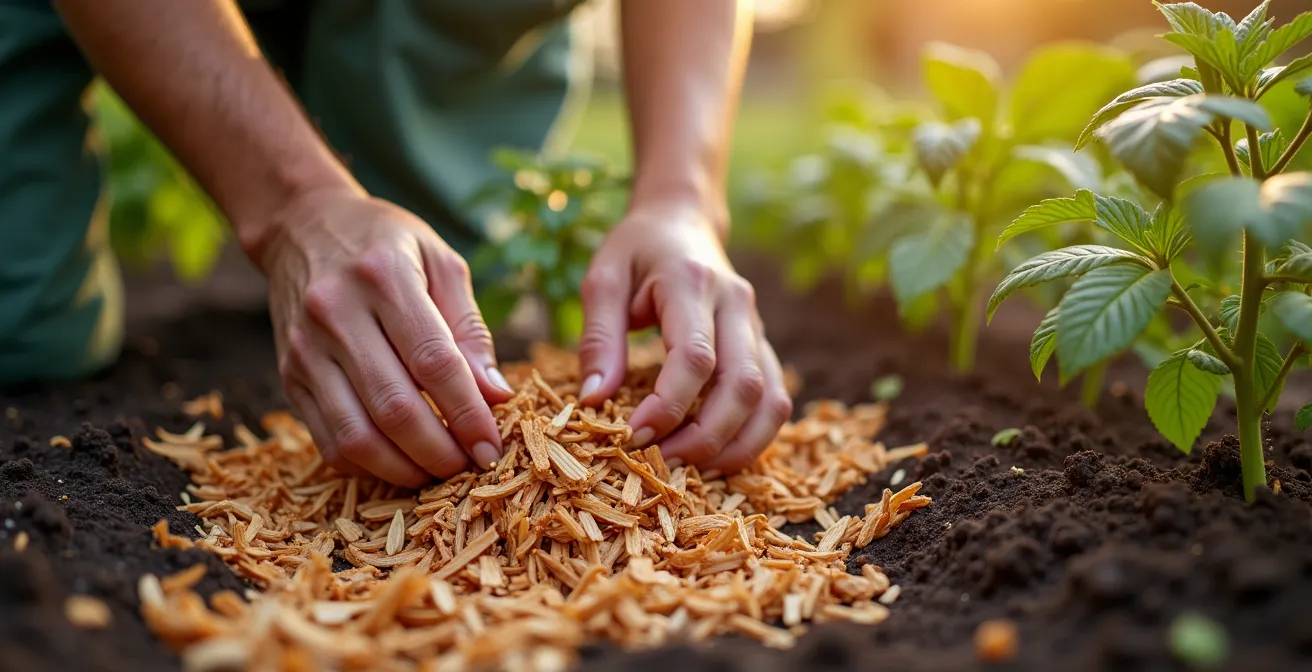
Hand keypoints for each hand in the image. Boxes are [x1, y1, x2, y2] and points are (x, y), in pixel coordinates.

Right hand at [257, 188, 512, 487]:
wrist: (301, 226)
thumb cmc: (386, 244)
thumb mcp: (441, 263)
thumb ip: (470, 330)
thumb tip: (496, 396)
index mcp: (384, 277)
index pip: (434, 362)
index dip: (468, 413)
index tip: (492, 445)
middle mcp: (335, 313)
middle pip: (395, 407)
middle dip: (441, 451)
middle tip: (471, 466)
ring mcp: (304, 349)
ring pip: (357, 435)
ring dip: (405, 469)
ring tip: (439, 472)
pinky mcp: (287, 376)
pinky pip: (328, 440)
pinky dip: (368, 466)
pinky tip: (399, 462)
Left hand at [577, 203, 791, 472]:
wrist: (682, 221)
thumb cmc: (636, 250)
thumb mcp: (602, 280)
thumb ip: (598, 339)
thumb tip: (593, 402)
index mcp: (693, 283)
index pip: (695, 357)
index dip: (669, 405)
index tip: (635, 436)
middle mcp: (737, 304)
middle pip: (742, 385)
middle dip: (706, 437)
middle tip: (663, 465)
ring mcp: (758, 326)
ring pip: (770, 399)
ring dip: (737, 445)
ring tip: (694, 472)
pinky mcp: (764, 345)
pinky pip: (776, 399)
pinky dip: (755, 436)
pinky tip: (720, 455)